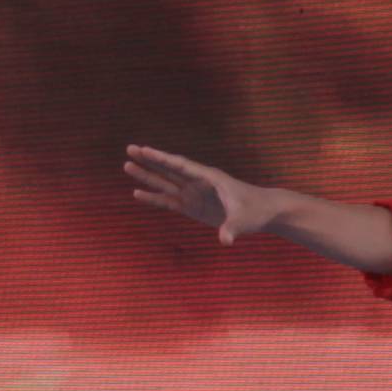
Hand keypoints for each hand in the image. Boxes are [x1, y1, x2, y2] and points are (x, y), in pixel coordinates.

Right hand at [121, 144, 278, 242]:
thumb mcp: (244, 220)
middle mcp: (199, 182)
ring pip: (166, 183)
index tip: (145, 149)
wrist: (264, 214)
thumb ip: (232, 229)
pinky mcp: (193, 207)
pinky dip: (154, 198)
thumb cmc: (256, 211)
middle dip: (149, 160)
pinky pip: (169, 201)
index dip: (163, 158)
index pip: (182, 165)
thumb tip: (225, 241)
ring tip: (127, 166)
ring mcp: (195, 194)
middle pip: (169, 169)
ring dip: (147, 176)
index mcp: (210, 177)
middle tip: (129, 149)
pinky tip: (137, 194)